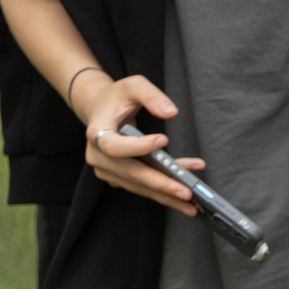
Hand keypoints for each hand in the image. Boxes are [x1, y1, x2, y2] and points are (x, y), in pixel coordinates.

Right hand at [76, 74, 200, 215]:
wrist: (102, 110)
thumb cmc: (119, 96)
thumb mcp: (134, 85)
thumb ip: (152, 95)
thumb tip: (171, 112)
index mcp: (96, 132)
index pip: (113, 145)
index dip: (136, 147)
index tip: (163, 140)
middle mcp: (97, 156)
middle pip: (130, 173)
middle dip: (160, 184)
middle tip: (186, 191)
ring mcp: (107, 170)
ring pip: (138, 185)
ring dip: (166, 194)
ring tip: (192, 203)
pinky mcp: (118, 177)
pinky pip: (143, 185)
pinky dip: (164, 190)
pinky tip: (186, 191)